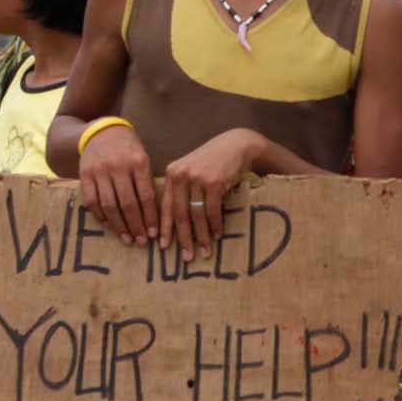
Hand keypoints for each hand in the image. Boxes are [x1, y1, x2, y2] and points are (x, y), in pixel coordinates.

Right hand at [79, 121, 159, 245]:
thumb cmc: (129, 148)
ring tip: (127, 238)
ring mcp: (99, 171)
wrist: (102, 130)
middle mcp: (118, 167)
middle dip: (136, 225)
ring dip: (118, 225)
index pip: (146, 195)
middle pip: (127, 203)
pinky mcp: (84, 175)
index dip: (150, 217)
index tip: (154, 233)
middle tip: (141, 241)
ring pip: (109, 205)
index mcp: (138, 162)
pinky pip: (91, 201)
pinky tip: (109, 225)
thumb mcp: (143, 157)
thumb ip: (146, 181)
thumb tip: (154, 214)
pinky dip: (100, 216)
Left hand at [160, 129, 262, 259]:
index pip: (165, 206)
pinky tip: (218, 235)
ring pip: (196, 214)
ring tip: (205, 251)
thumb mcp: (192, 170)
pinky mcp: (214, 181)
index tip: (163, 246)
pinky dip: (216, 225)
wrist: (238, 144)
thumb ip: (182, 188)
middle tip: (187, 256)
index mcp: (172, 173)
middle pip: (179, 213)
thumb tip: (175, 221)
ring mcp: (198, 177)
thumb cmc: (214, 161)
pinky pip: (212, 210)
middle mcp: (181, 175)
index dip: (164, 228)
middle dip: (183, 238)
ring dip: (202, 235)